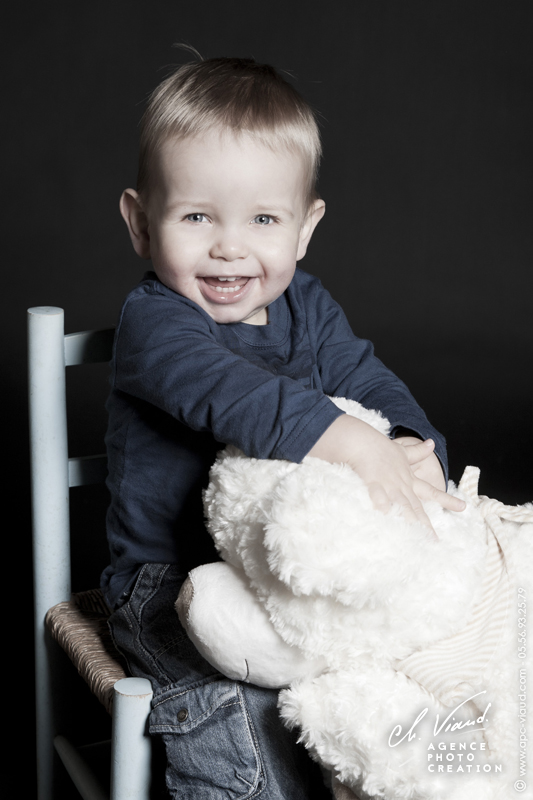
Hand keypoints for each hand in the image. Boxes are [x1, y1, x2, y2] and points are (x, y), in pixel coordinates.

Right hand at [308, 416, 464, 533]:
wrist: (363, 442)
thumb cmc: (381, 448)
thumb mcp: (403, 451)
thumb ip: (418, 451)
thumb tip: (432, 443)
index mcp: (409, 480)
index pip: (431, 491)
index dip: (447, 500)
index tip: (463, 507)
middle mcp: (402, 485)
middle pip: (416, 507)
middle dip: (425, 524)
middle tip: (434, 540)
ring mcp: (388, 485)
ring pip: (402, 505)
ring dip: (410, 521)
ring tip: (417, 536)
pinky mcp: (373, 483)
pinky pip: (379, 498)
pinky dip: (383, 508)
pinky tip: (386, 519)